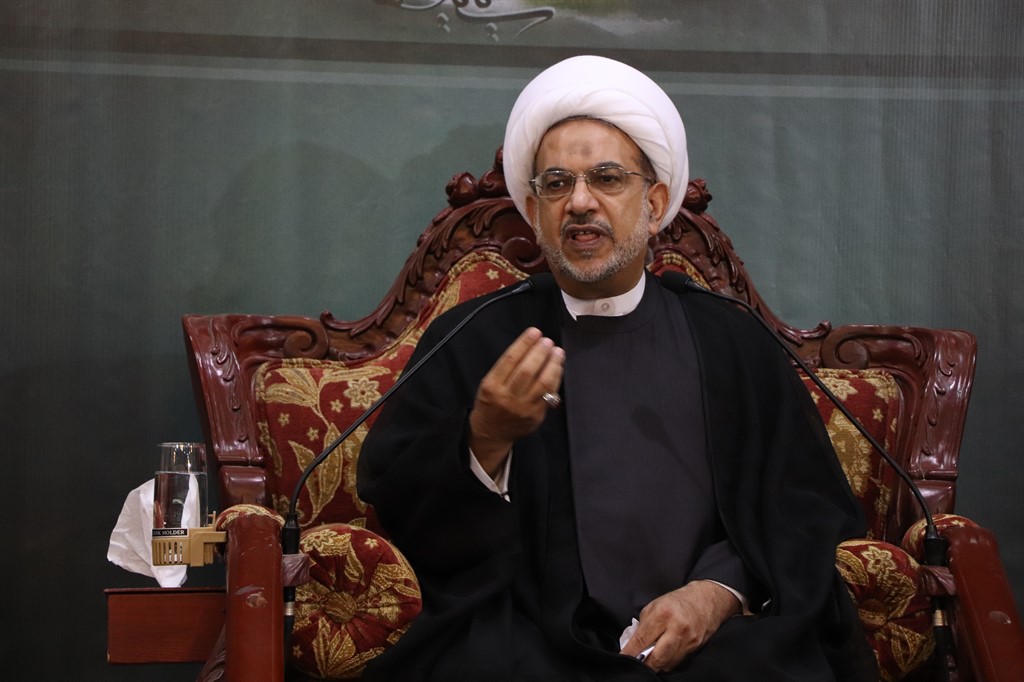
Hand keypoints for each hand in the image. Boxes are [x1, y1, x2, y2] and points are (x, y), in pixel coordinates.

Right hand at [469, 327, 563, 475]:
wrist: (491, 433)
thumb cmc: (490, 404)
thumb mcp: (488, 384)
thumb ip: (507, 368)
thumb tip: (531, 347)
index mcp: (492, 386)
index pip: (510, 359)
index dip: (524, 343)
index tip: (534, 332)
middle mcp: (507, 397)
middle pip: (527, 370)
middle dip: (540, 352)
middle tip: (548, 341)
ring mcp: (523, 407)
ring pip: (542, 383)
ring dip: (552, 364)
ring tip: (557, 352)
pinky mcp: (536, 415)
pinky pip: (549, 394)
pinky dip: (556, 379)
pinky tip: (558, 368)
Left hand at [619, 581, 739, 672]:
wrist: (706, 600)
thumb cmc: (677, 602)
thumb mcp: (654, 606)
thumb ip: (643, 626)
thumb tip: (633, 645)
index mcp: (662, 614)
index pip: (642, 640)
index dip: (629, 652)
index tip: (622, 658)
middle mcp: (676, 628)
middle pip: (656, 658)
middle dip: (644, 665)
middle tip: (635, 666)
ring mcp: (687, 640)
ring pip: (667, 664)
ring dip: (656, 666)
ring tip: (649, 661)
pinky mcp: (695, 648)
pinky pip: (677, 662)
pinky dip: (668, 663)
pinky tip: (663, 659)